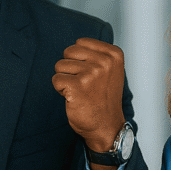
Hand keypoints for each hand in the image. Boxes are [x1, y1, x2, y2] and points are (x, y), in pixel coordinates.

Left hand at [52, 38, 125, 152]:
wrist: (106, 126)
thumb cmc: (103, 99)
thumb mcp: (109, 70)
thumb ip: (97, 54)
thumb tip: (76, 44)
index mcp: (114, 54)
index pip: (80, 42)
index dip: (79, 59)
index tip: (91, 74)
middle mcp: (105, 62)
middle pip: (68, 51)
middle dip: (69, 67)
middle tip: (83, 84)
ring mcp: (92, 73)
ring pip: (60, 65)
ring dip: (65, 79)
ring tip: (80, 91)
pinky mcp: (77, 86)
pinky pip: (56, 79)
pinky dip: (60, 90)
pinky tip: (73, 97)